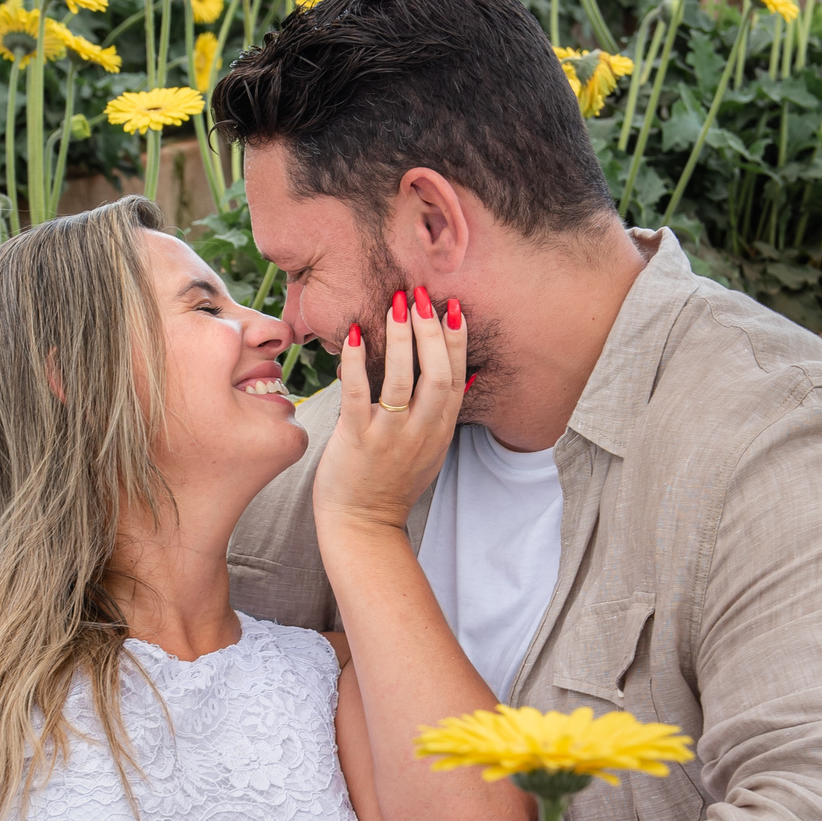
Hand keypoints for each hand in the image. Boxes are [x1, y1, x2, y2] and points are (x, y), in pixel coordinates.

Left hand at [312, 288, 467, 538]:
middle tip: (422, 295)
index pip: (457, 377)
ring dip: (401, 338)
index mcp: (440, 431)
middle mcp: (421, 432)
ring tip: (397, 304)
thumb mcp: (431, 449)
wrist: (363, 526)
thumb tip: (468, 372)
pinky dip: (357, 362)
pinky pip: (358, 394)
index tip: (454, 306)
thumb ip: (445, 412)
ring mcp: (390, 437)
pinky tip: (353, 333)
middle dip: (432, 331)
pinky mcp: (357, 441)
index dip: (457, 340)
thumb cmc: (392, 482)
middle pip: (437, 374)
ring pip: (402, 380)